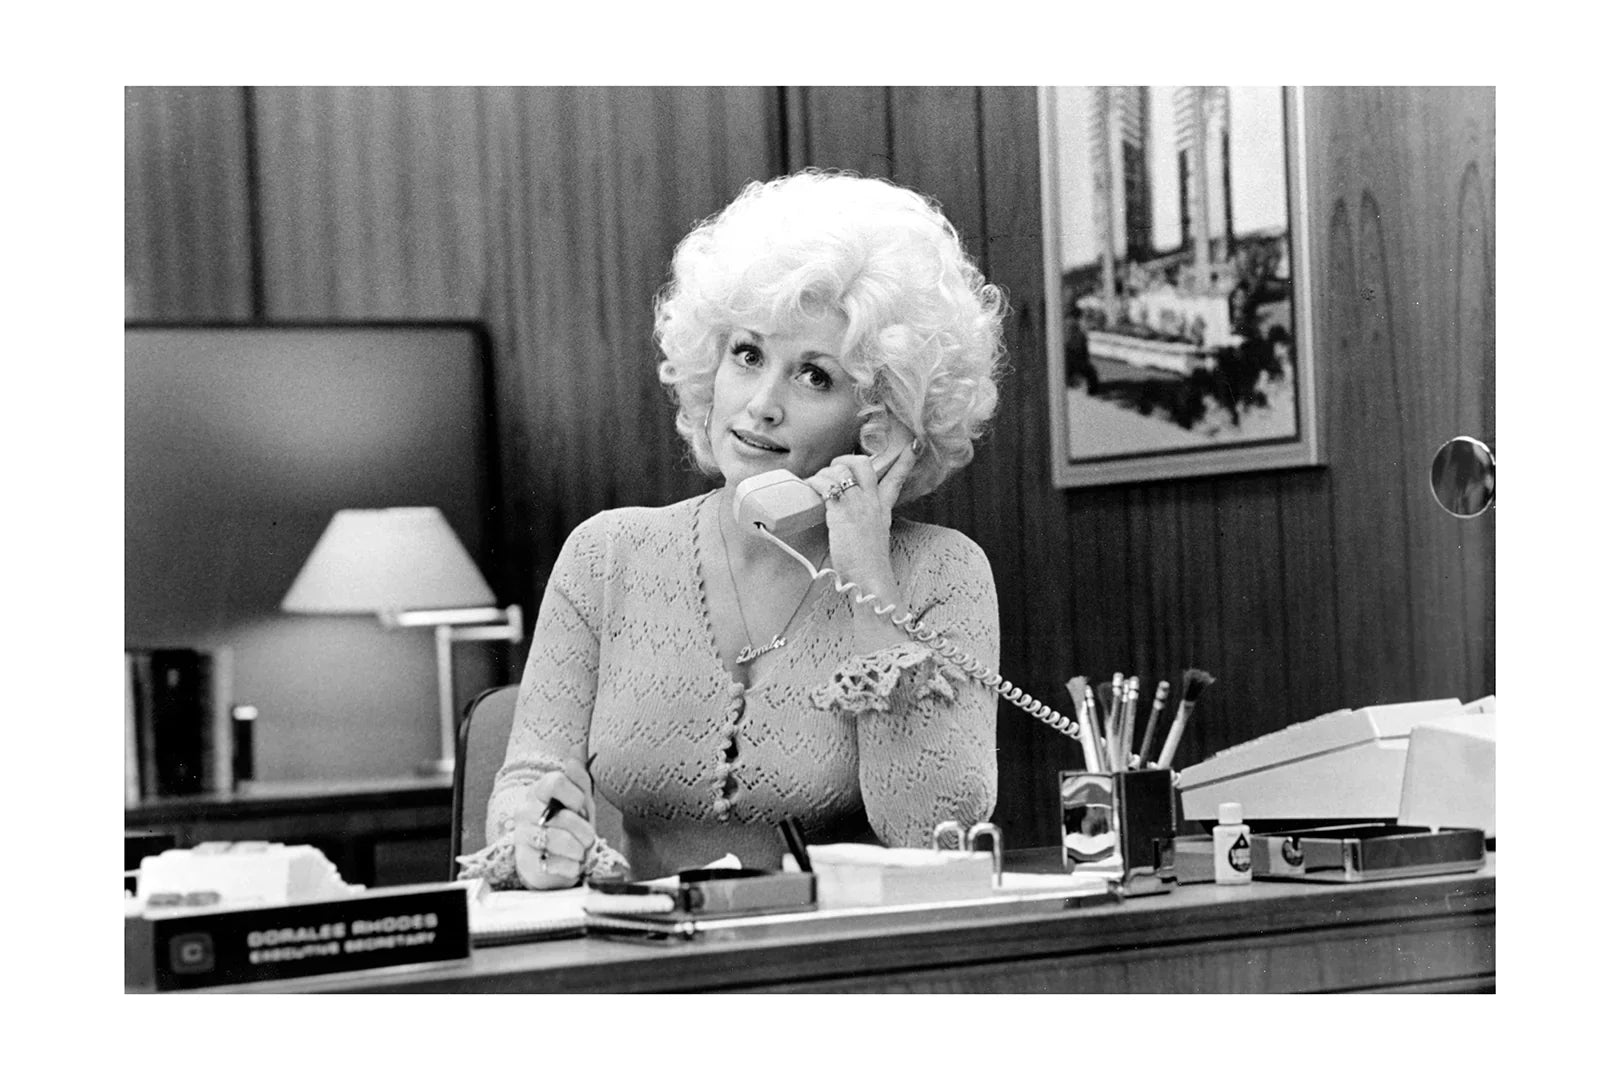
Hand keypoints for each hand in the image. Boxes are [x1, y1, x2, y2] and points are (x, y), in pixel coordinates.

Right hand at [513, 758, 595, 889]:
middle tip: (586, 836)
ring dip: (578, 850)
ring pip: (558, 840)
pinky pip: (555, 863)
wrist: (556, 860)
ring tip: (579, 851)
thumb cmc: (570, 826)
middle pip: (562, 816)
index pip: (556, 781)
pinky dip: (570, 867)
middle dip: (583, 830)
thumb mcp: (580, 801)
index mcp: (539, 790)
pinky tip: (570, 864)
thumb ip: (580, 777)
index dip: (575, 797)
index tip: (580, 808)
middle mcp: (526, 811)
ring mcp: (523, 836)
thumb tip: (577, 748)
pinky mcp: (526, 861)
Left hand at [809, 444, 917, 608]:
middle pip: (863, 464)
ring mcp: (858, 505)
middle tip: (835, 468)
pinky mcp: (842, 512)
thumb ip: (868, 522)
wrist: (870, 578)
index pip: (897, 479)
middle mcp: (872, 503)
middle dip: (846, 458)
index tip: (914, 445)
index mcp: (883, 509)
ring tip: (817, 485)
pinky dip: (815, 483)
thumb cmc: (868, 564)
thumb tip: (852, 516)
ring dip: (824, 473)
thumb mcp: (876, 537)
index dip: (905, 461)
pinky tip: (810, 488)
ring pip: (841, 471)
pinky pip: (826, 486)